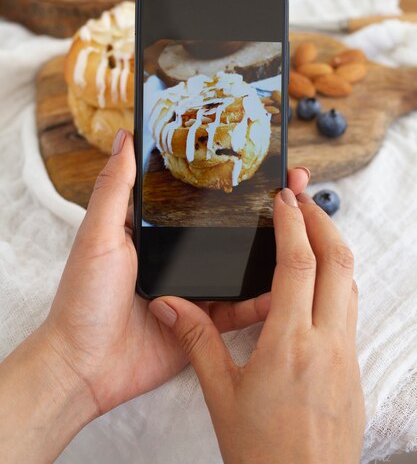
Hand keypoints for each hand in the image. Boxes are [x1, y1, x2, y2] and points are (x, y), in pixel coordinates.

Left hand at [41, 130, 309, 416]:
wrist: (85, 366)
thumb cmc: (84, 297)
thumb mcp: (99, 234)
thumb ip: (116, 188)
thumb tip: (125, 137)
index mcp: (157, 231)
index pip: (200, 197)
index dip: (230, 178)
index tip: (261, 158)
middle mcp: (179, 256)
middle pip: (228, 229)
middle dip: (264, 209)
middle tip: (295, 185)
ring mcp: (195, 289)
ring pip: (242, 266)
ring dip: (273, 250)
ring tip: (305, 227)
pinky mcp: (204, 323)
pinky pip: (241, 309)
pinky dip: (264, 300)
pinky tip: (290, 283)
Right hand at [150, 189, 364, 463]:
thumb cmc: (262, 453)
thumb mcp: (220, 394)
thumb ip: (197, 341)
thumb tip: (170, 305)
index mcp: (289, 343)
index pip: (298, 264)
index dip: (292, 223)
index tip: (284, 198)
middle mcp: (327, 342)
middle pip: (339, 262)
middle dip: (323, 221)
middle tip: (304, 199)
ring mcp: (346, 356)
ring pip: (350, 284)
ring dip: (335, 249)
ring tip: (313, 231)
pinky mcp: (353, 371)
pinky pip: (351, 311)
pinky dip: (338, 282)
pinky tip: (319, 286)